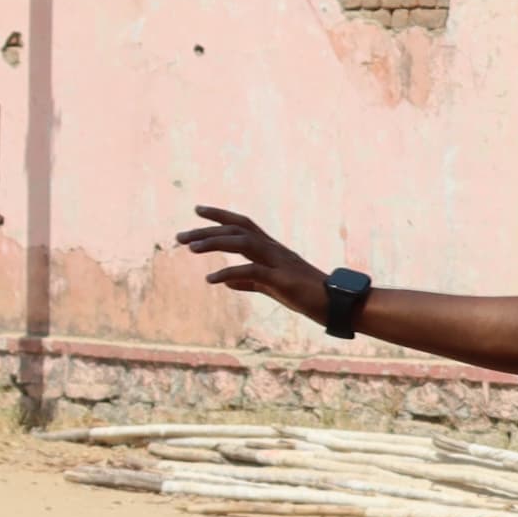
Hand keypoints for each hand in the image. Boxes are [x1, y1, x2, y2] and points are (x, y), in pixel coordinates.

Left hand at [175, 205, 331, 323]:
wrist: (337, 305)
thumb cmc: (308, 296)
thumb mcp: (273, 287)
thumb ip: (250, 282)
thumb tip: (226, 282)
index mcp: (273, 249)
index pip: (243, 225)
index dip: (220, 216)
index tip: (197, 210)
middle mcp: (274, 250)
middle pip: (237, 230)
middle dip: (207, 230)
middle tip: (180, 236)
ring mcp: (279, 262)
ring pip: (242, 243)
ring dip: (214, 243)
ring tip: (190, 248)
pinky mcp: (282, 280)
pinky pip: (251, 271)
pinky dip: (229, 273)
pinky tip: (211, 280)